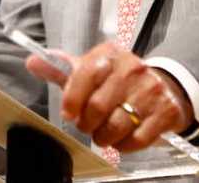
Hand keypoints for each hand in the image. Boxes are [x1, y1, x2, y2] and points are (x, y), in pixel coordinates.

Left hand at [25, 41, 193, 152]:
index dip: (72, 99)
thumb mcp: (91, 69)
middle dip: (87, 124)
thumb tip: (32, 61)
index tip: (68, 113)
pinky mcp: (165, 110)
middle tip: (88, 125)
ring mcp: (151, 89)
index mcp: (110, 54)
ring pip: (117, 126)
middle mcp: (132, 67)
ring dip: (105, 137)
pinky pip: (137, 139)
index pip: (85, 74)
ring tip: (104, 132)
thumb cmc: (118, 80)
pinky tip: (123, 137)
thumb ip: (62, 69)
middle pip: (98, 107)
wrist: (164, 85)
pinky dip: (125, 145)